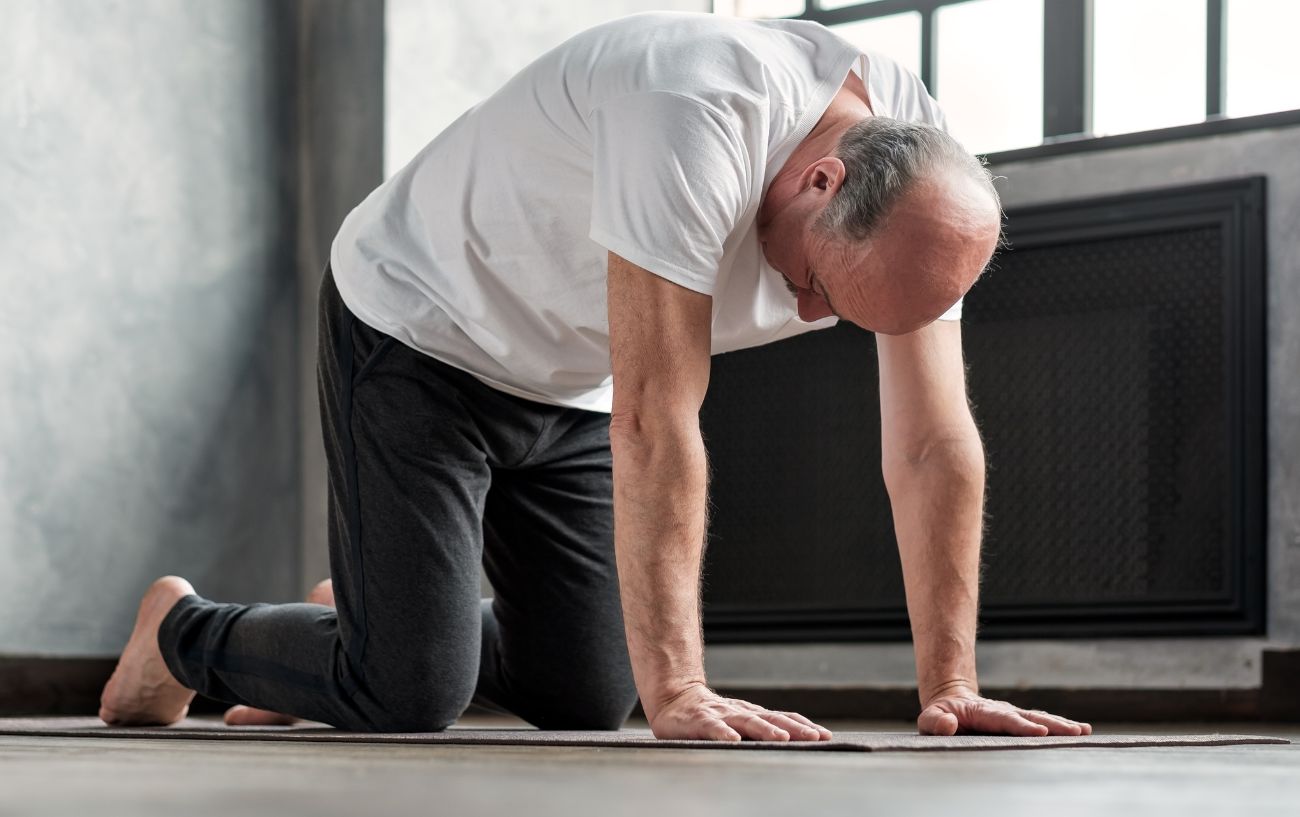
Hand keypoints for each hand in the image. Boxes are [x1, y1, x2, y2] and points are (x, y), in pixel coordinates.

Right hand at [648, 683, 833, 741]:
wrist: (674, 699)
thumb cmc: (710, 717)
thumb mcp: (738, 723)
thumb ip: (758, 731)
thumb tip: (792, 743)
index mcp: (752, 714)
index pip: (783, 717)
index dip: (803, 726)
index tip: (825, 735)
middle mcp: (741, 712)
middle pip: (772, 718)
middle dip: (794, 728)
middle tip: (815, 737)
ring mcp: (721, 715)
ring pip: (747, 721)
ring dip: (765, 730)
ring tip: (781, 738)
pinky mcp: (700, 721)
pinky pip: (713, 728)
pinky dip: (723, 734)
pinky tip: (733, 740)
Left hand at [918, 686, 1091, 736]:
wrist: (950, 701)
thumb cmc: (939, 715)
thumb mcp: (930, 718)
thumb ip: (936, 722)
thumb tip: (948, 723)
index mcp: (983, 713)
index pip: (1005, 720)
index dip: (1022, 726)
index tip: (1041, 731)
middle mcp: (1003, 711)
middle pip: (1030, 717)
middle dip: (1053, 725)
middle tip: (1075, 732)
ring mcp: (1014, 715)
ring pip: (1040, 718)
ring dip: (1061, 725)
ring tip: (1083, 732)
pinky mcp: (1020, 721)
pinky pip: (1042, 722)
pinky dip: (1060, 727)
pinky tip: (1080, 732)